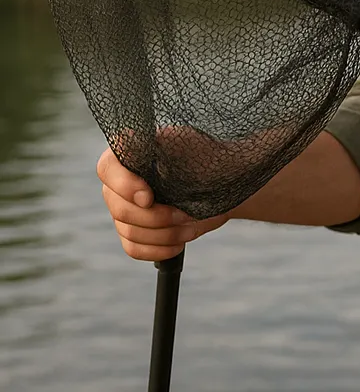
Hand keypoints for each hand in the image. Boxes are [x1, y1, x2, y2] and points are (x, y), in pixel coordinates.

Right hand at [97, 147, 228, 261]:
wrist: (220, 180)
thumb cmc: (205, 156)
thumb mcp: (189, 142)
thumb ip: (164, 142)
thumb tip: (139, 146)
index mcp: (129, 154)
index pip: (107, 168)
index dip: (124, 187)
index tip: (149, 198)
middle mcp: (119, 182)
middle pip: (119, 209)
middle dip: (157, 217)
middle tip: (186, 214)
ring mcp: (123, 208)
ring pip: (129, 231)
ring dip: (164, 234)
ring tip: (191, 226)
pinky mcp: (132, 231)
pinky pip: (134, 248)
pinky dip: (158, 250)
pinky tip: (178, 244)